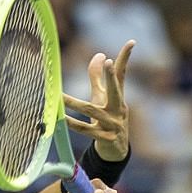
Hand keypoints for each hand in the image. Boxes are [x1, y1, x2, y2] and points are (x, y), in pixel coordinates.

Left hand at [62, 40, 135, 161]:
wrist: (116, 150)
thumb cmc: (108, 118)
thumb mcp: (103, 97)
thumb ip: (98, 77)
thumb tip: (99, 54)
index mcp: (118, 96)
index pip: (122, 74)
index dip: (126, 58)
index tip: (131, 41)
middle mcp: (118, 108)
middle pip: (115, 90)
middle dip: (111, 77)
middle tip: (108, 62)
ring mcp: (112, 124)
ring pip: (91, 111)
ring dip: (74, 104)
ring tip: (59, 96)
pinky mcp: (105, 138)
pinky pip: (85, 129)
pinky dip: (72, 124)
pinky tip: (61, 118)